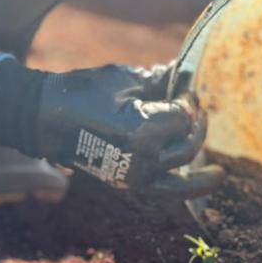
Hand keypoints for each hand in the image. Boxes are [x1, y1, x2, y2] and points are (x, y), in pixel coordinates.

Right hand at [0, 59, 222, 198]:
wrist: (47, 121)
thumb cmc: (83, 93)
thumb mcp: (125, 79)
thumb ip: (161, 80)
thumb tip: (188, 73)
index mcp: (140, 131)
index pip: (183, 117)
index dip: (189, 102)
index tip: (186, 89)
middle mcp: (142, 159)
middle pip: (188, 144)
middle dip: (197, 124)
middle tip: (198, 108)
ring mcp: (136, 176)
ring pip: (184, 172)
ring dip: (200, 155)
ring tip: (214, 144)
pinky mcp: (132, 183)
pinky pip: (170, 189)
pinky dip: (193, 185)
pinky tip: (214, 178)